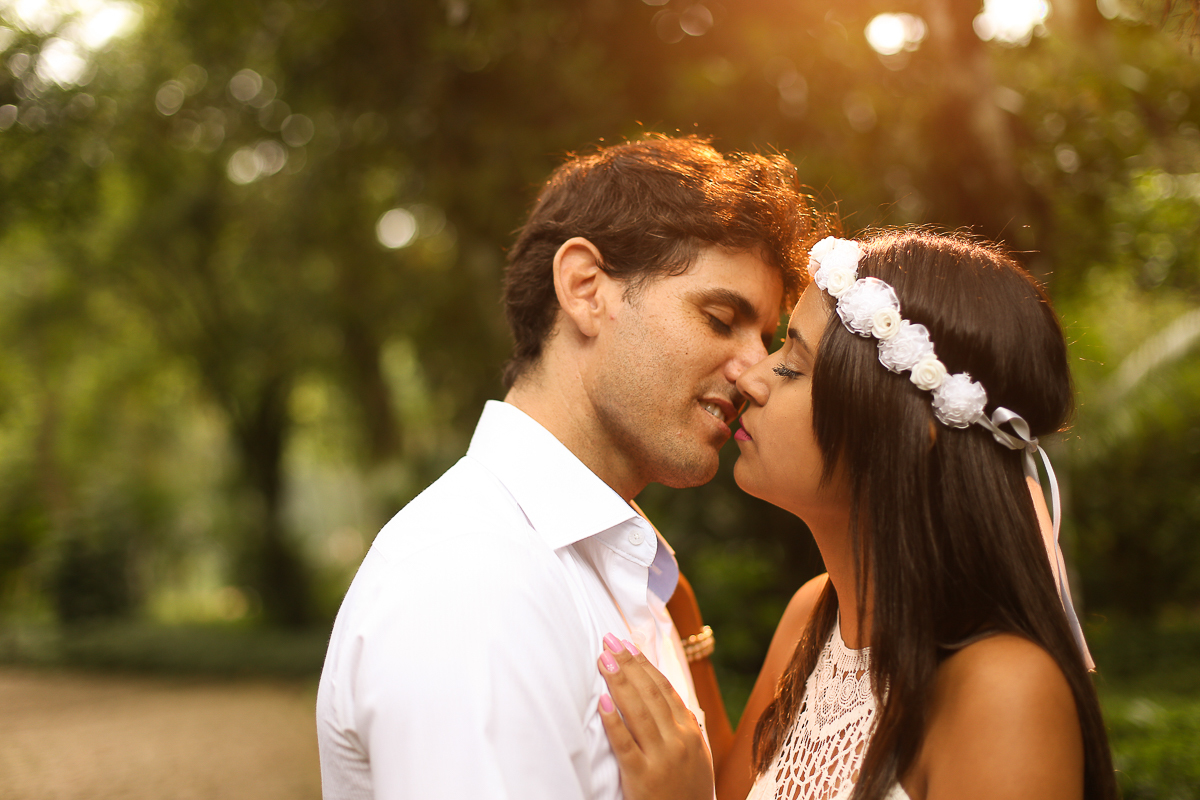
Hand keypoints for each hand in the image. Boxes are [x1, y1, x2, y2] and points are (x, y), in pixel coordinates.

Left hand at [596, 635, 713, 799]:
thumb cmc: (688, 790)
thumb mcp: (695, 754)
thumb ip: (683, 724)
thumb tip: (667, 693)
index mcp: (690, 731)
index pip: (664, 687)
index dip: (643, 663)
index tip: (626, 643)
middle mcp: (678, 740)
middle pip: (650, 693)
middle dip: (627, 664)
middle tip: (608, 641)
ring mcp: (661, 758)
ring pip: (638, 711)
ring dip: (619, 681)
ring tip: (602, 659)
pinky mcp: (643, 777)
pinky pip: (625, 744)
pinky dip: (613, 721)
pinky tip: (603, 702)